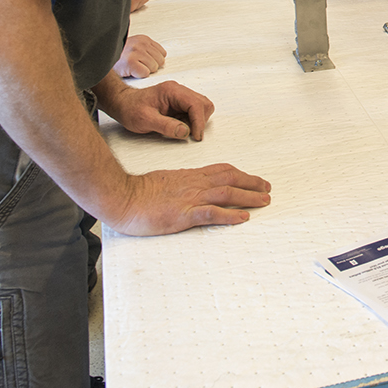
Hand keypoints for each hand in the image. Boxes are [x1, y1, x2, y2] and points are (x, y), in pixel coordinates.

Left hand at [100, 79, 213, 140]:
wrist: (123, 104)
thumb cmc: (131, 109)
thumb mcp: (145, 120)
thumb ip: (166, 126)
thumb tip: (185, 132)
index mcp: (172, 91)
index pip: (195, 104)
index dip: (199, 121)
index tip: (196, 136)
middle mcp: (178, 91)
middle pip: (203, 104)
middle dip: (200, 121)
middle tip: (192, 135)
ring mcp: (179, 96)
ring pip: (201, 107)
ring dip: (197, 121)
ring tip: (184, 130)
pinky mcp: (179, 103)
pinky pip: (193, 111)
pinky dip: (191, 121)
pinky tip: (179, 127)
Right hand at [109, 164, 272, 236]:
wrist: (121, 197)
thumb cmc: (138, 192)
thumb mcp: (164, 181)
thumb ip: (180, 183)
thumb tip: (189, 187)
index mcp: (189, 176)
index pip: (221, 170)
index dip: (240, 174)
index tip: (253, 178)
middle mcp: (194, 184)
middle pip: (230, 178)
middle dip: (251, 183)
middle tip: (267, 188)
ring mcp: (189, 198)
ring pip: (226, 193)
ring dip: (249, 196)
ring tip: (264, 200)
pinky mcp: (183, 214)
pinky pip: (212, 213)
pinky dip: (230, 215)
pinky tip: (243, 218)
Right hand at [113, 34, 165, 78]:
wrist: (102, 57)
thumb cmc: (119, 56)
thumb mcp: (136, 48)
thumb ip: (148, 51)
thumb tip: (162, 61)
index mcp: (143, 39)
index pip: (162, 53)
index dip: (154, 61)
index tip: (145, 62)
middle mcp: (140, 44)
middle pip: (160, 61)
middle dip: (150, 66)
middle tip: (138, 65)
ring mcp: (136, 52)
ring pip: (153, 67)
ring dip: (144, 71)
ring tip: (134, 67)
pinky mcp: (130, 62)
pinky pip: (145, 73)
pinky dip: (139, 75)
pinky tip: (131, 71)